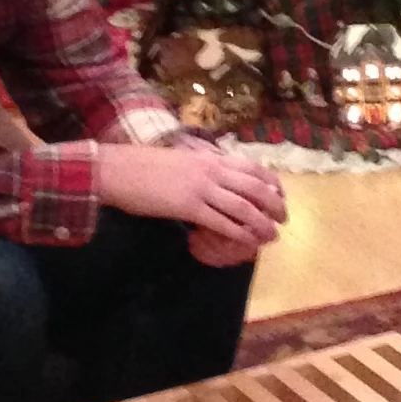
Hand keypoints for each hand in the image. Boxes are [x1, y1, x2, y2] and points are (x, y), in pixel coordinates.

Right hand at [96, 142, 286, 257]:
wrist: (118, 170)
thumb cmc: (144, 166)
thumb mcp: (181, 160)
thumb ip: (202, 168)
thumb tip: (217, 179)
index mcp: (211, 158)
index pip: (253, 168)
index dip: (272, 183)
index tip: (280, 196)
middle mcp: (212, 171)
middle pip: (256, 188)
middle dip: (274, 206)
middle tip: (282, 220)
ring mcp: (202, 189)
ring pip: (244, 208)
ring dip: (262, 224)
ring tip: (272, 236)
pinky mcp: (189, 207)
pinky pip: (222, 223)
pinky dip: (239, 234)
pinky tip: (248, 243)